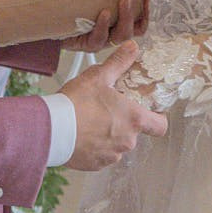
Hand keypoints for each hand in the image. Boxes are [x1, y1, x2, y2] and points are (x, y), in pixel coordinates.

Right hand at [60, 41, 167, 170]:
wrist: (51, 129)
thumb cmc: (76, 104)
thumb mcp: (99, 76)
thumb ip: (119, 62)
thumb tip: (133, 47)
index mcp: (134, 119)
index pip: (160, 126)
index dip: (157, 118)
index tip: (150, 111)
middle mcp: (127, 141)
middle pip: (134, 133)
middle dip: (123, 123)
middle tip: (106, 109)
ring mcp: (111, 155)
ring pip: (116, 144)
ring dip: (108, 135)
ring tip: (89, 121)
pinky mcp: (95, 165)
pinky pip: (100, 155)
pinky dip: (94, 147)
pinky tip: (81, 134)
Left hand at [61, 0, 148, 52]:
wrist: (50, 13)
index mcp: (118, 22)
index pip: (140, 23)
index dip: (147, 13)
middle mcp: (111, 33)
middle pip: (132, 31)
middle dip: (132, 14)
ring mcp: (100, 40)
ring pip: (118, 37)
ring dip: (123, 19)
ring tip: (123, 1)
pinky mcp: (85, 44)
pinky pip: (98, 41)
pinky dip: (102, 27)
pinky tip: (103, 13)